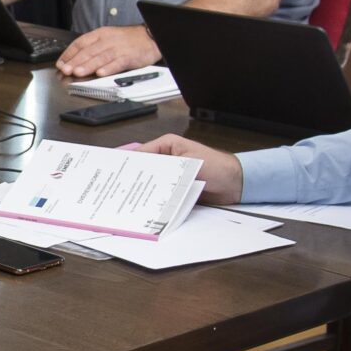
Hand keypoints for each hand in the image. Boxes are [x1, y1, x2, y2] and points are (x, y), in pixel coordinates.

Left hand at [56, 25, 161, 78]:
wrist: (151, 36)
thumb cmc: (129, 39)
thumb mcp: (109, 37)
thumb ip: (93, 47)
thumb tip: (76, 59)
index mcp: (101, 34)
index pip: (81, 42)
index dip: (69, 53)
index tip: (60, 63)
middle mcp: (108, 40)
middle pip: (88, 51)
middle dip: (75, 61)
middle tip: (65, 70)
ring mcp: (119, 48)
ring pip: (100, 57)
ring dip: (88, 66)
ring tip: (78, 72)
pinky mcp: (129, 56)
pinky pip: (117, 63)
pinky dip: (108, 68)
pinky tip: (100, 73)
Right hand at [123, 132, 241, 202]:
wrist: (235, 184)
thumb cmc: (218, 166)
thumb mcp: (189, 161)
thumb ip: (166, 165)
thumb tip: (144, 170)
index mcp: (168, 145)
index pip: (141, 152)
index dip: (127, 162)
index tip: (114, 172)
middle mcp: (167, 159)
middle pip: (143, 169)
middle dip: (131, 178)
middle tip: (117, 188)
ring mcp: (171, 175)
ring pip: (150, 182)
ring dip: (142, 190)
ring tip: (127, 198)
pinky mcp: (176, 189)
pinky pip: (161, 194)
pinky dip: (154, 199)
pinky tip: (145, 206)